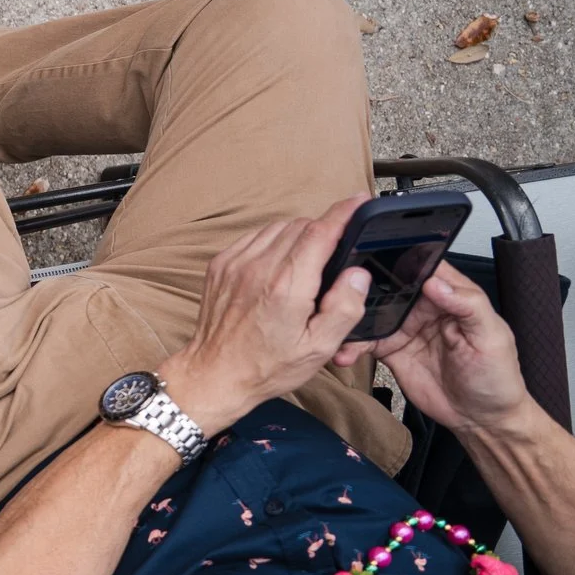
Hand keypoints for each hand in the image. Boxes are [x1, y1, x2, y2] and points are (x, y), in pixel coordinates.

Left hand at [158, 195, 371, 433]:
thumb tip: (356, 274)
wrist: (215, 373)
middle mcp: (258, 268)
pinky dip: (273, 242)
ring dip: (298, 234)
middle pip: (300, 226)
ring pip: (276, 228)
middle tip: (337, 247)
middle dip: (324, 229)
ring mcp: (234, 263)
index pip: (320, 232)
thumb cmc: (266, 365)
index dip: (343, 212)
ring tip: (310, 259)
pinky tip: (281, 263)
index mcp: (286, 286)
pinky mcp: (220, 265)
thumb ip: (344, 307)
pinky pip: (254, 238)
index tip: (358, 201)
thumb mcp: (319, 347)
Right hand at [352, 260, 538, 438]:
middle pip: (390, 285)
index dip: (402, 259)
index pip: (424, 268)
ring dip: (354, 318)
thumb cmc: (497, 377)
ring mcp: (406, 329)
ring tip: (340, 327)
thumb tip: (435, 283)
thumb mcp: (492, 338)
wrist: (481, 419)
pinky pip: (365, 342)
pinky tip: (344, 352)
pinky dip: (351, 345)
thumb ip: (468, 306)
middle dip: (365, 287)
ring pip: (372, 313)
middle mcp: (426, 308)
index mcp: (453, 296)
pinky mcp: (391, 351)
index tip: (376, 258)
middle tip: (345, 293)